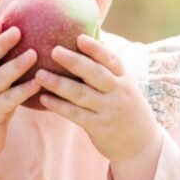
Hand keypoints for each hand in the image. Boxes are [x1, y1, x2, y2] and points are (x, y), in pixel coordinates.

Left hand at [35, 34, 160, 164]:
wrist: (140, 141)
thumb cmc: (124, 106)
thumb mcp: (123, 85)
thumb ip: (106, 69)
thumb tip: (81, 42)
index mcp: (123, 77)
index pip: (111, 59)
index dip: (96, 48)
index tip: (79, 38)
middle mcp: (118, 91)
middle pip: (95, 74)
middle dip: (74, 61)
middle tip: (54, 50)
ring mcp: (108, 109)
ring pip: (82, 94)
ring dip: (59, 84)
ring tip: (40, 74)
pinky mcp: (98, 126)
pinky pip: (76, 114)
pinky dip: (59, 106)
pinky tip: (43, 98)